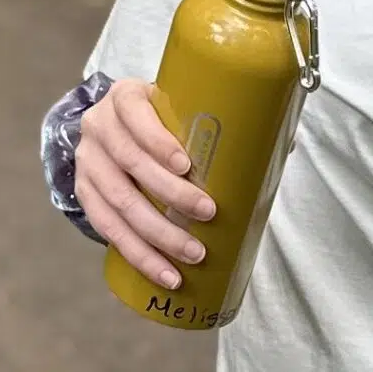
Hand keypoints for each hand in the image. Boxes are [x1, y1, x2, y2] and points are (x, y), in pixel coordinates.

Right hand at [73, 78, 215, 291]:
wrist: (118, 130)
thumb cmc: (164, 120)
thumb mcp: (180, 106)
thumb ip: (224, 119)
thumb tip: (287, 144)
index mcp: (124, 97)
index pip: (134, 113)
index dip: (157, 140)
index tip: (187, 165)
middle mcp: (98, 127)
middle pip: (129, 162)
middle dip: (169, 193)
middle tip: (208, 213)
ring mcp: (87, 163)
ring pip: (118, 202)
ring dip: (156, 235)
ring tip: (192, 256)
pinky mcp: (85, 194)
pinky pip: (107, 229)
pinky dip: (137, 254)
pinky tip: (164, 273)